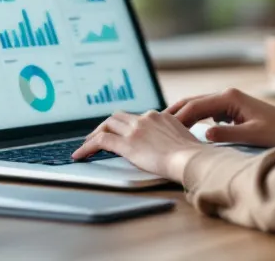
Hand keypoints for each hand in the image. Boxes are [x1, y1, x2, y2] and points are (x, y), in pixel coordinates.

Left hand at [71, 110, 205, 181]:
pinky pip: (100, 142)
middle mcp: (146, 118)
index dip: (125, 126)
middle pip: (119, 117)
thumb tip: (176, 148)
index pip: (136, 117)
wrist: (191, 159)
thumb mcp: (186, 140)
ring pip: (107, 125)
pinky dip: (87, 147)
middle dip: (106, 126)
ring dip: (95, 134)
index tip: (121, 132)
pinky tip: (80, 155)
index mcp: (160, 116)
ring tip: (86, 145)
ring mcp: (135, 129)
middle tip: (97, 135)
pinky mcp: (127, 143)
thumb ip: (175, 140)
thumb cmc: (194, 156)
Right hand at [166, 88, 274, 147]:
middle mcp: (227, 94)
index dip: (177, 119)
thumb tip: (203, 134)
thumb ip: (227, 134)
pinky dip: (193, 118)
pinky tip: (185, 129)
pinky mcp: (232, 108)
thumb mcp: (253, 135)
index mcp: (229, 97)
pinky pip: (206, 111)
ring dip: (182, 115)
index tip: (162, 132)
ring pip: (198, 106)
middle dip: (173, 113)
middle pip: (192, 102)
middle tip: (153, 126)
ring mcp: (229, 100)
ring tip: (164, 128)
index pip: (195, 107)